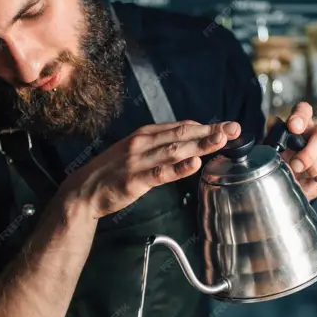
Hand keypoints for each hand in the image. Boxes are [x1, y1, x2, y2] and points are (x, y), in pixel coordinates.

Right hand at [63, 120, 240, 217]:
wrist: (83, 191)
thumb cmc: (111, 172)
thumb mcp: (135, 151)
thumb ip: (160, 146)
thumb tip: (187, 141)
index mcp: (145, 135)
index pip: (181, 127)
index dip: (206, 126)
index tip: (227, 126)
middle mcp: (142, 143)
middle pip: (182, 135)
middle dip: (210, 131)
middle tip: (234, 129)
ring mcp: (138, 161)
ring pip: (175, 151)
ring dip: (200, 145)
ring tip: (221, 140)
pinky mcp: (134, 180)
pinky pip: (160, 174)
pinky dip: (178, 169)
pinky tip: (195, 164)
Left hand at [281, 102, 316, 201]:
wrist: (283, 188)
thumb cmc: (279, 166)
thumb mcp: (271, 151)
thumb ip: (272, 135)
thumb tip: (274, 122)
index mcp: (300, 126)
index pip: (304, 110)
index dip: (301, 116)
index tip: (293, 127)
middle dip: (311, 151)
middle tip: (296, 164)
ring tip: (304, 173)